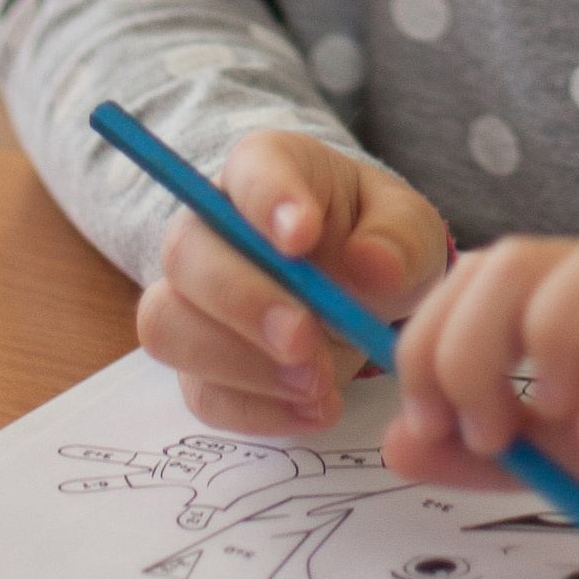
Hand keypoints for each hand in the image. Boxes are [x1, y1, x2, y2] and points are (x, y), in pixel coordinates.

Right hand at [134, 130, 448, 436]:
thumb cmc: (376, 239)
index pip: (249, 169)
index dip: (266, 200)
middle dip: (243, 302)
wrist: (361, 291)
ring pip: (170, 326)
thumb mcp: (407, 227)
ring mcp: (193, 299)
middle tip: (305, 338)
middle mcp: (211, 228)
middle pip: (187, 252)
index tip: (301, 236)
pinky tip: (314, 409)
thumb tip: (370, 266)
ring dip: (240, 364)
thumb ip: (396, 238)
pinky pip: (201, 393)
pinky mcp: (200, 365)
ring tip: (317, 381)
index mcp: (266, 168)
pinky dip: (256, 410)